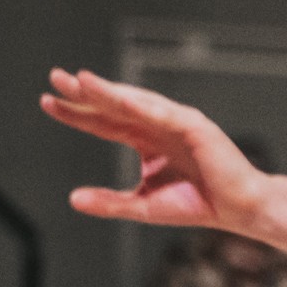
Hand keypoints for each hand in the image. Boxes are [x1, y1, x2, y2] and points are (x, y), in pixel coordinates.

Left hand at [42, 69, 274, 234]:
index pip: (103, 122)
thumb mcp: (143, 205)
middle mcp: (158, 124)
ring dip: (108, 91)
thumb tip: (72, 199)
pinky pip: (163, 113)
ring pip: (135, 102)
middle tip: (56, 78)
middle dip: (85, 92)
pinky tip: (118, 98)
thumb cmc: (197, 204)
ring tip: (80, 81)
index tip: (47, 102)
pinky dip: (142, 104)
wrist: (238, 209)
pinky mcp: (195, 125)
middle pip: (114, 105)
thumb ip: (109, 201)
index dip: (75, 113)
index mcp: (146, 140)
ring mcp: (176, 121)